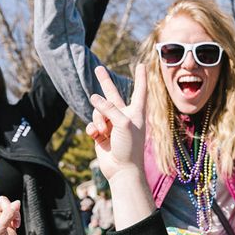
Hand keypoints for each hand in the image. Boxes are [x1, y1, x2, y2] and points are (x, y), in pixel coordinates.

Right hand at [87, 65, 146, 185]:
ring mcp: (112, 125)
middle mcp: (124, 116)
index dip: (140, 77)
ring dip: (99, 120)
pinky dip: (94, 129)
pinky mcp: (101, 134)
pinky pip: (93, 124)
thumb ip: (109, 107)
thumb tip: (94, 98)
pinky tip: (97, 136)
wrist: (122, 170)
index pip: (139, 90)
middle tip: (98, 68)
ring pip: (98, 111)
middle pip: (113, 94)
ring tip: (104, 131)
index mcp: (136, 112)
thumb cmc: (129, 146)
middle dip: (105, 82)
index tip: (142, 64)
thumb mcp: (123, 122)